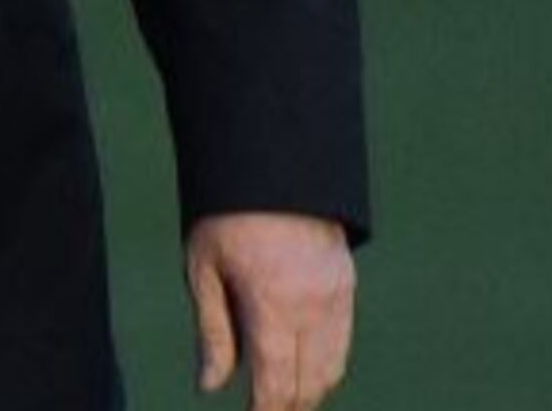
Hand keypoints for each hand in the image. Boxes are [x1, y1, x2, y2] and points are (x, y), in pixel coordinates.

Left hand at [188, 211, 353, 410]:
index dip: (265, 410)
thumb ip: (213, 333)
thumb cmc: (226, 216)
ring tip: (283, 398)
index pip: (275, 381)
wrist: (274, 164)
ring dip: (310, 391)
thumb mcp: (204, 270)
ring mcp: (336, 295)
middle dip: (288, 407)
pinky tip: (302, 367)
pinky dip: (325, 364)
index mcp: (271, 303)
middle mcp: (312, 305)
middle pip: (309, 383)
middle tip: (266, 410)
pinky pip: (342, 342)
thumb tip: (211, 386)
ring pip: (332, 368)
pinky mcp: (347, 284)